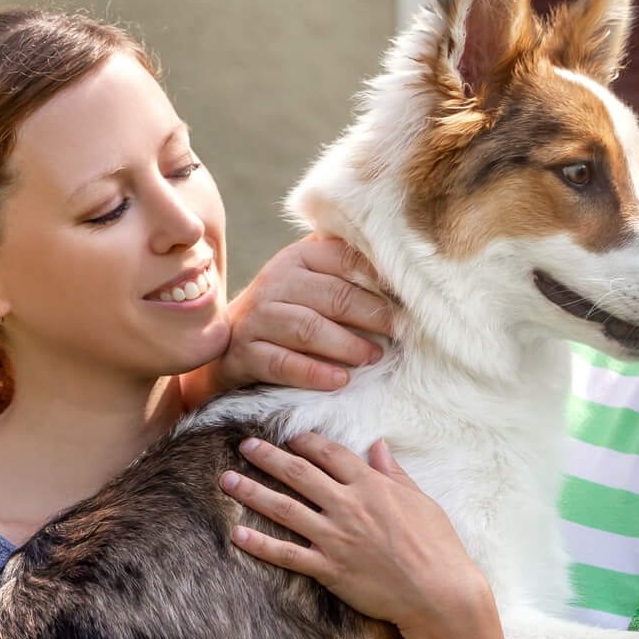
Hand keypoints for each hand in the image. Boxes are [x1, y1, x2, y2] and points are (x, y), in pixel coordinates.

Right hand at [217, 235, 394, 392]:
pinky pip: (283, 363)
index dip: (381, 278)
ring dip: (347, 345)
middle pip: (333, 295)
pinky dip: (315, 373)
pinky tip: (341, 380)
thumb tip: (406, 273)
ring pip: (309, 328)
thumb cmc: (288, 312)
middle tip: (400, 332)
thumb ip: (346, 272)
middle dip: (372, 315)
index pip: (345, 259)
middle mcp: (275, 280)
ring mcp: (257, 317)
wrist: (228, 345)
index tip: (410, 297)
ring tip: (374, 357)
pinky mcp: (244, 353)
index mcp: (298, 257)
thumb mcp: (311, 283)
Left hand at [223, 435, 486, 634]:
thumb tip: (378, 446)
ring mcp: (336, 538)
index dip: (306, 441)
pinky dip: (259, 544)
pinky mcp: (329, 569)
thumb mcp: (421, 500)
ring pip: (284, 508)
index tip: (289, 437)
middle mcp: (349, 506)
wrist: (439, 593)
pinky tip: (236, 534)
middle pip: (299, 473)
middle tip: (244, 446)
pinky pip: (286, 554)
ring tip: (227, 480)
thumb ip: (393, 473)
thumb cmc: (438, 546)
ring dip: (252, 492)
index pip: (330, 454)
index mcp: (372, 485)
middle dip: (268, 457)